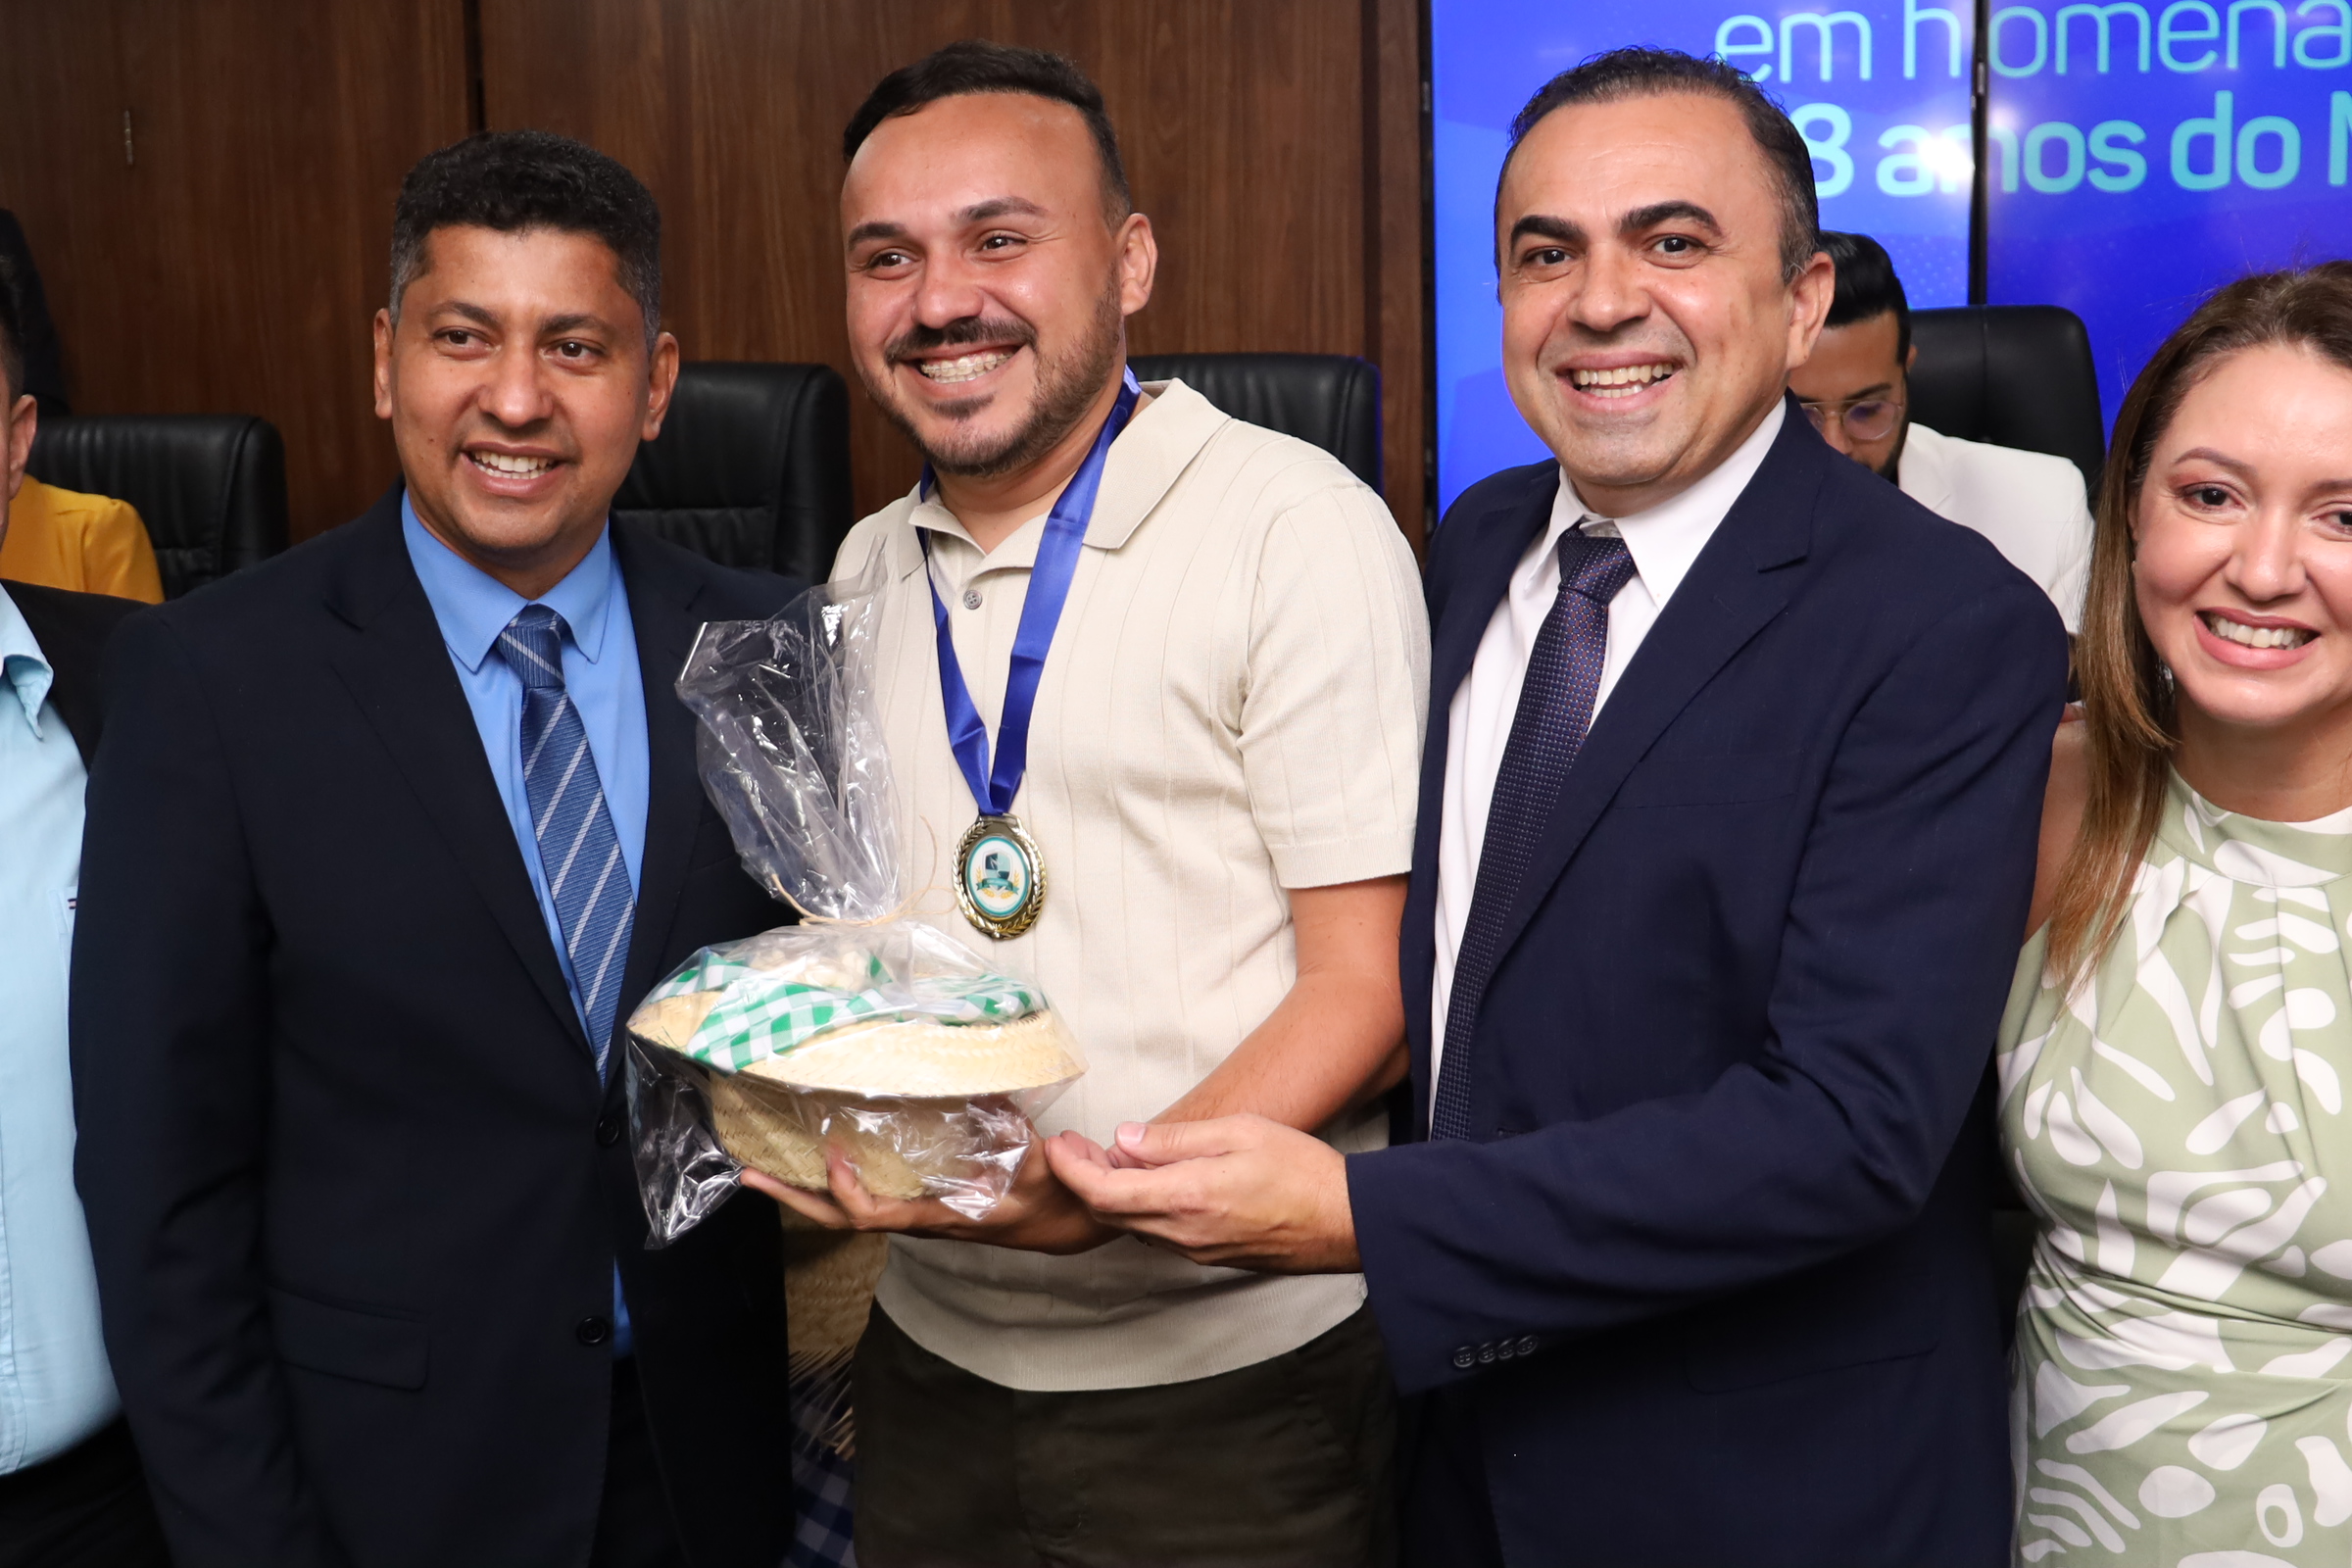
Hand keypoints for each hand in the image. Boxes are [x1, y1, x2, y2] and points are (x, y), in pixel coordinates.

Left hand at [740, 1135, 1118, 1254]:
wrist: (1071, 1224)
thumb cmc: (1054, 1200)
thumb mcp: (1038, 1165)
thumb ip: (1012, 1132)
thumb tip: (980, 1089)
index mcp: (940, 1218)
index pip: (875, 1216)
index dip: (846, 1189)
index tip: (832, 1149)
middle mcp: (919, 1221)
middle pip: (842, 1221)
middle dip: (795, 1199)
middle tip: (750, 1171)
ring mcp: (919, 1214)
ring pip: (850, 1213)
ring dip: (806, 1191)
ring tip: (764, 1165)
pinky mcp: (925, 1204)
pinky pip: (869, 1197)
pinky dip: (837, 1181)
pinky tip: (823, 1157)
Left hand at [1042, 1114, 1360, 1272]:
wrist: (1346, 1222)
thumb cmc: (1301, 1170)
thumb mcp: (1239, 1132)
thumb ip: (1176, 1138)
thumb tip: (1125, 1138)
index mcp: (1187, 1197)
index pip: (1104, 1192)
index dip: (1071, 1170)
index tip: (1057, 1145)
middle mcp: (1184, 1232)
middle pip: (1109, 1213)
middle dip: (1081, 1179)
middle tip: (1072, 1146)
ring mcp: (1196, 1250)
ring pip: (1133, 1224)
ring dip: (1110, 1194)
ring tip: (1106, 1156)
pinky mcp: (1210, 1256)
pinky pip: (1159, 1233)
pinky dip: (1139, 1206)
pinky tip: (1146, 1181)